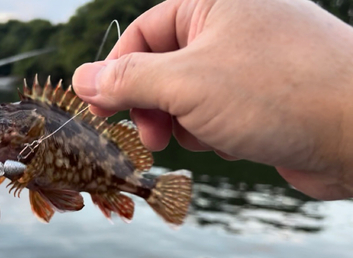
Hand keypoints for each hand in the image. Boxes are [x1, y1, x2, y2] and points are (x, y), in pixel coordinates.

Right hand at [72, 0, 352, 199]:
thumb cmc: (278, 92)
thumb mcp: (185, 83)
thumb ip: (128, 80)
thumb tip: (82, 78)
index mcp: (212, 4)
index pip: (143, 34)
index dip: (115, 74)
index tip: (99, 111)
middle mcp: (230, 27)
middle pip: (163, 67)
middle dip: (152, 106)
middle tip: (151, 137)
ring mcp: (247, 63)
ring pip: (186, 96)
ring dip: (185, 122)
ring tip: (207, 133)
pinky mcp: (260, 97)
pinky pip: (213, 113)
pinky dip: (212, 131)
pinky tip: (233, 140)